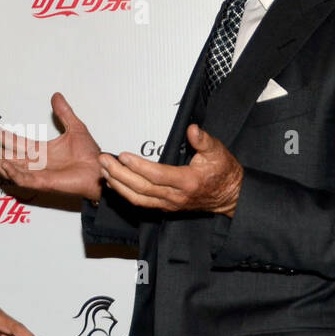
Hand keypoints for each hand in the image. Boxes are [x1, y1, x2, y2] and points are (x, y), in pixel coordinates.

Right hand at [0, 92, 103, 200]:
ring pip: (11, 168)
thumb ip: (64, 113)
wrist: (100, 169)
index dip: (2, 135)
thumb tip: (56, 96)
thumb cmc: (90, 155)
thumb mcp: (75, 128)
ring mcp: (38, 174)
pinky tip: (4, 162)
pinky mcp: (44, 182)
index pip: (16, 142)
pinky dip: (13, 172)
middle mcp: (36, 163)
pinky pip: (24, 179)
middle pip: (7, 156)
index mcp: (41, 151)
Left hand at [99, 124, 242, 214]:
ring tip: (104, 170)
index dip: (138, 166)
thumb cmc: (223, 172)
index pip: (157, 175)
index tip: (123, 156)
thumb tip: (193, 129)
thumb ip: (203, 140)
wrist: (230, 196)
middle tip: (104, 161)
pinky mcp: (165, 206)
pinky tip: (114, 183)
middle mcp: (175, 196)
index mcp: (188, 181)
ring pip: (138, 198)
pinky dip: (125, 193)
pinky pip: (141, 202)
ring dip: (118, 185)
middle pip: (141, 188)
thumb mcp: (218, 151)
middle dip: (119, 175)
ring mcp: (169, 204)